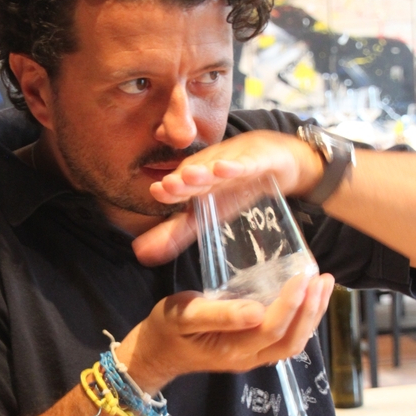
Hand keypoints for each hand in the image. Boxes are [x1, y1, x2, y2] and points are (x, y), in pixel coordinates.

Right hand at [116, 271, 334, 394]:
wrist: (155, 353)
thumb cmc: (166, 330)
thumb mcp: (183, 316)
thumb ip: (218, 315)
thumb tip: (256, 311)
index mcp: (232, 349)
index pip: (272, 329)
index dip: (292, 305)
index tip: (303, 277)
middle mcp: (248, 358)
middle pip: (291, 340)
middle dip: (311, 310)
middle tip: (322, 277)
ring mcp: (252, 357)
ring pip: (293, 343)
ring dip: (311, 315)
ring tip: (323, 285)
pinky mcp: (252, 349)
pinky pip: (284, 339)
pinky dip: (301, 319)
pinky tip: (307, 298)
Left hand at [133, 130, 322, 266]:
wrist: (274, 161)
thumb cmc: (233, 187)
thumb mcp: (205, 215)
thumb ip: (175, 233)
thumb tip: (141, 255)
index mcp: (196, 181)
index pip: (181, 186)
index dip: (170, 191)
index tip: (156, 193)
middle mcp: (210, 169)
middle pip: (195, 174)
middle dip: (181, 180)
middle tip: (167, 185)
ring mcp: (233, 163)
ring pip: (218, 166)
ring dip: (204, 170)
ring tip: (190, 174)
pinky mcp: (257, 161)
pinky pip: (247, 163)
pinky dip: (237, 166)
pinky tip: (226, 168)